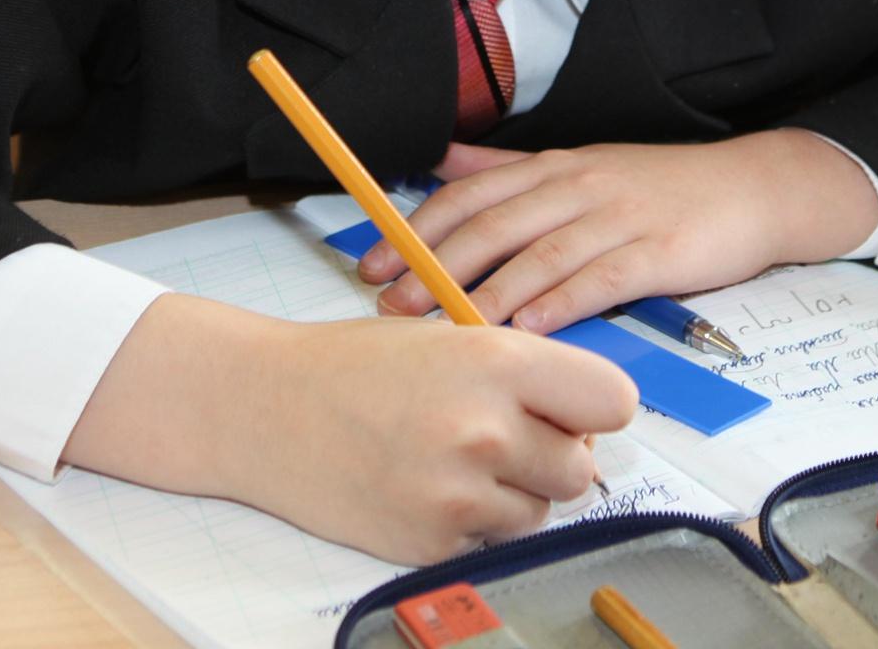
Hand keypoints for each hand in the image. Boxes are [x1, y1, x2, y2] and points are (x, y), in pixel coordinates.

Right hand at [59, 292, 637, 563]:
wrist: (264, 407)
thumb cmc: (356, 365)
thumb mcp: (451, 338)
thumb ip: (525, 374)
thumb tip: (588, 418)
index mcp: (498, 360)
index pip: (613, 401)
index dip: (594, 408)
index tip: (571, 411)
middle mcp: (485, 427)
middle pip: (581, 467)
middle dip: (553, 455)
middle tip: (503, 436)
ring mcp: (457, 492)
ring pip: (540, 511)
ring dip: (513, 493)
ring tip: (455, 459)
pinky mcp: (430, 540)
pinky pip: (490, 540)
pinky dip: (469, 522)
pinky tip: (424, 485)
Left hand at [359, 130, 877, 333]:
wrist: (752, 190)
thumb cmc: (661, 188)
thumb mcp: (582, 165)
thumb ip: (508, 168)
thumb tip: (439, 158)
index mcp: (554, 168)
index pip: (470, 195)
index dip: (416, 230)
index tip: (373, 264)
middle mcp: (578, 185)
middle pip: (492, 225)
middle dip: (434, 266)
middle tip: (392, 305)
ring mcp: (618, 216)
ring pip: (539, 253)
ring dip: (488, 293)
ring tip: (447, 328)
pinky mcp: (657, 250)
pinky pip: (599, 277)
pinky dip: (561, 302)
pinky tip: (531, 330)